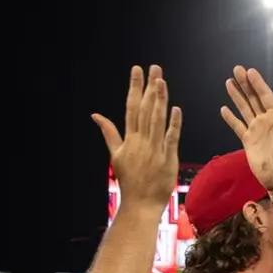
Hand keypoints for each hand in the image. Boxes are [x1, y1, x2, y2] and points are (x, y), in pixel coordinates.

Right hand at [94, 65, 183, 214]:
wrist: (140, 203)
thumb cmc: (130, 179)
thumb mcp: (115, 155)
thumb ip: (109, 132)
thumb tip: (95, 115)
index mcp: (128, 139)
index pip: (131, 107)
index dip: (134, 87)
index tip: (137, 70)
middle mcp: (140, 141)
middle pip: (144, 110)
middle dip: (149, 88)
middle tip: (154, 68)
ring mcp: (154, 150)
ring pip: (156, 121)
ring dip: (159, 101)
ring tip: (162, 82)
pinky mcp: (167, 159)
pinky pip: (170, 139)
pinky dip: (173, 124)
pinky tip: (176, 109)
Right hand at [219, 66, 272, 200]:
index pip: (266, 96)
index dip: (258, 83)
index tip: (250, 71)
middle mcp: (266, 121)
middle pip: (253, 98)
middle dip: (245, 84)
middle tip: (236, 69)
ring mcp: (256, 130)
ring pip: (244, 109)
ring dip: (237, 96)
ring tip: (228, 82)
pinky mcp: (248, 141)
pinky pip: (237, 126)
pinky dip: (230, 118)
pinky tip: (224, 108)